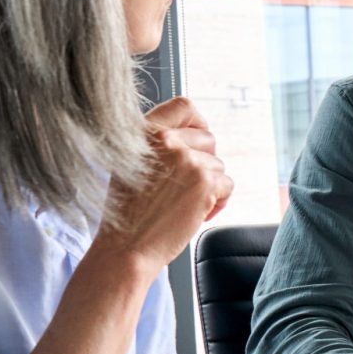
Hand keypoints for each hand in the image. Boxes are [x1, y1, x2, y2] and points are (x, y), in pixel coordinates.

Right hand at [94, 97, 233, 268]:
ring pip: (218, 165)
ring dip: (209, 187)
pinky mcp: (204, 181)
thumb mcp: (130, 165)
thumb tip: (195, 135)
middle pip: (208, 139)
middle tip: (188, 187)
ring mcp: (186, 159)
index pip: (184, 106)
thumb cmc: (128, 213)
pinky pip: (227, 185)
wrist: (125, 248)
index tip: (197, 142)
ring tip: (184, 205)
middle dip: (205, 163)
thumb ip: (157, 145)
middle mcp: (164, 139)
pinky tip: (194, 215)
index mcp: (143, 131)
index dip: (198, 122)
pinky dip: (218, 202)